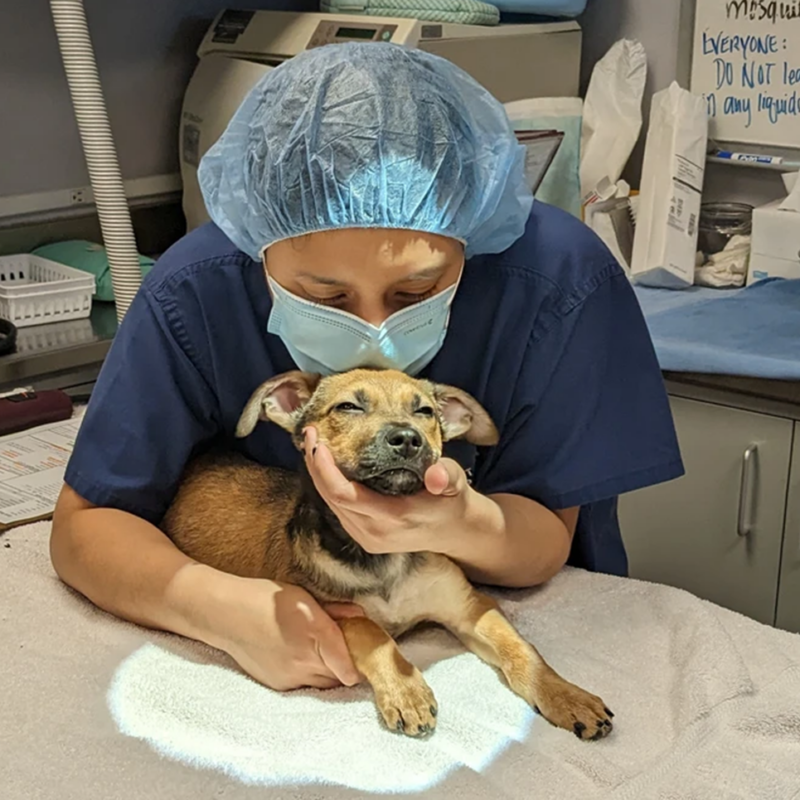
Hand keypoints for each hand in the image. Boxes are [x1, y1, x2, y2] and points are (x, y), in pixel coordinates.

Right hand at [205, 570, 363, 690]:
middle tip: (349, 651)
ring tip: (324, 654)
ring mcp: (290, 678)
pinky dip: (310, 675)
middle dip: (349, 667)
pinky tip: (302, 658)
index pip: (351, 668)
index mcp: (316, 634)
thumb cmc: (266, 600)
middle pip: (340, 679)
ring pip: (323, 685)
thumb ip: (335, 610)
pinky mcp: (278, 685)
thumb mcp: (305, 597)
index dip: (362, 663)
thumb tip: (359, 615)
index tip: (366, 654)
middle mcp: (305, 662)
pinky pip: (305, 686)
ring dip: (330, 673)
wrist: (227, 615)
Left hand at [303, 426, 473, 555]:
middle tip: (311, 433)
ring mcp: (367, 538)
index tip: (319, 443)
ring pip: (330, 504)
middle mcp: (374, 532)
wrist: (454, 531)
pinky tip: (327, 465)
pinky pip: (338, 509)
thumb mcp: (456, 485)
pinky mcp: (364, 538)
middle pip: (330, 497)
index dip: (324, 469)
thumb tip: (436, 474)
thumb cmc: (451, 502)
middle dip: (315, 464)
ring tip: (315, 444)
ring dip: (318, 474)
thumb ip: (447, 477)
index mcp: (393, 517)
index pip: (343, 495)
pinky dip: (328, 486)